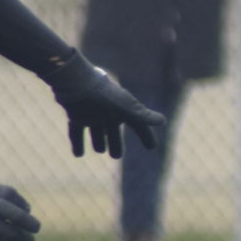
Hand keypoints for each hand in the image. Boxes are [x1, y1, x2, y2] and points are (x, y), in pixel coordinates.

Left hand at [50, 57, 165, 157]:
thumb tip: (163, 121)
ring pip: (96, 132)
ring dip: (98, 142)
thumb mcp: (127, 108)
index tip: (151, 147)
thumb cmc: (106, 96)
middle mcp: (108, 114)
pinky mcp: (76, 116)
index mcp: (123, 111)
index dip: (146, 136)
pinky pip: (77, 132)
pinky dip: (77, 144)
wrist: (79, 84)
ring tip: (100, 150)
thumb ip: (144, 116)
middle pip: (113, 132)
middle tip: (116, 156)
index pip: (138, 126)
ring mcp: (92, 116)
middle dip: (115, 143)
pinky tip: (78, 155)